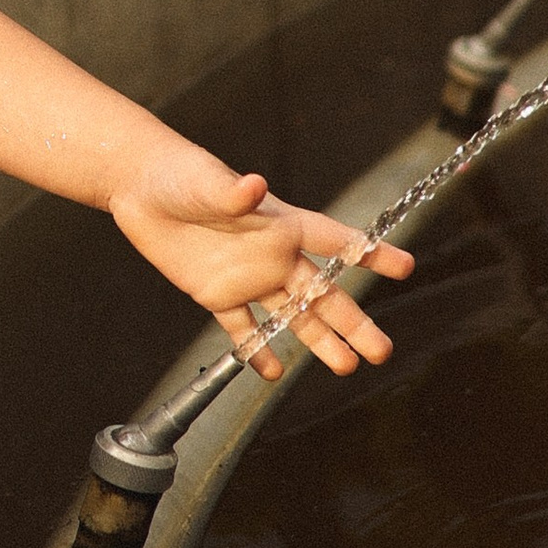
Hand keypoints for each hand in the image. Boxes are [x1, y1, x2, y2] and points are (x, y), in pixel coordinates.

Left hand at [111, 165, 413, 378]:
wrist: (141, 189)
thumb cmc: (182, 175)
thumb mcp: (208, 182)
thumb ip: (233, 191)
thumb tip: (255, 185)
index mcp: (281, 224)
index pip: (335, 241)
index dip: (370, 253)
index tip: (406, 268)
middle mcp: (272, 255)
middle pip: (322, 293)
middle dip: (352, 322)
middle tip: (381, 350)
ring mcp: (247, 278)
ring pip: (291, 316)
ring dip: (318, 341)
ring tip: (346, 367)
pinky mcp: (215, 294)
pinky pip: (242, 328)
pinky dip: (256, 350)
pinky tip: (271, 373)